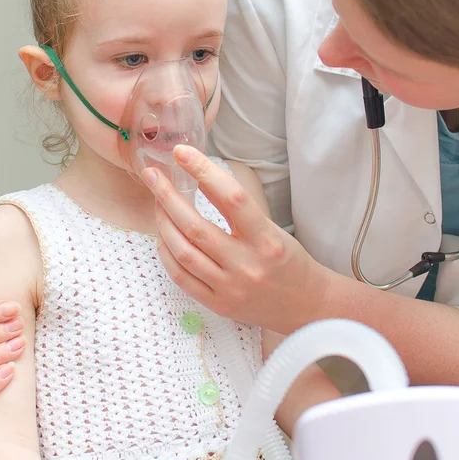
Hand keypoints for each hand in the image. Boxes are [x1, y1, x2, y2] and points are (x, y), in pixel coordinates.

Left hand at [143, 146, 331, 332]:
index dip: (204, 171)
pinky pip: (181, 278)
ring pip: (183, 252)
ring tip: (157, 203)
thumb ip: (236, 208)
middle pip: (196, 227)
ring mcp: (231, 288)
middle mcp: (248, 265)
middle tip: (153, 175)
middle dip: (168, 197)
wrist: (305, 306)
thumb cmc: (287, 260)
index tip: (182, 153)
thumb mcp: (271, 228)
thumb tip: (201, 177)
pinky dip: (167, 254)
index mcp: (267, 240)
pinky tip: (163, 236)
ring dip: (164, 223)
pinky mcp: (218, 304)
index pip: (232, 198)